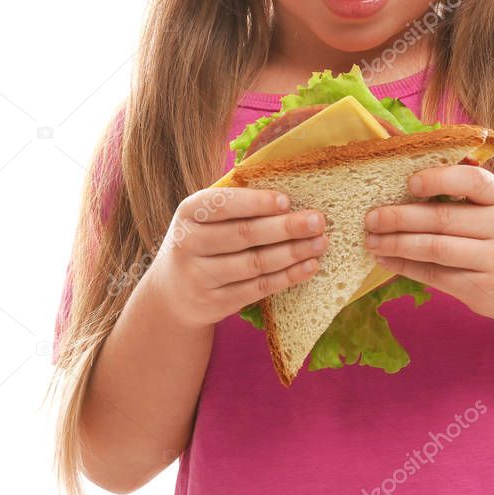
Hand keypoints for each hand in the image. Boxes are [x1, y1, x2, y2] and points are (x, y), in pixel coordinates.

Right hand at [146, 186, 328, 328]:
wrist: (172, 293)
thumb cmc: (203, 241)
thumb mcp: (206, 218)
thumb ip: (237, 204)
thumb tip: (289, 191)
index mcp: (189, 212)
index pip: (223, 204)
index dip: (256, 202)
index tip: (286, 200)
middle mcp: (188, 244)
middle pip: (244, 234)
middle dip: (286, 227)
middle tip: (318, 221)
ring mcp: (200, 277)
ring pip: (255, 263)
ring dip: (293, 253)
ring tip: (320, 243)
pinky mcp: (215, 303)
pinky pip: (258, 288)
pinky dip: (288, 277)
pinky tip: (309, 266)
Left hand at [363, 165, 493, 321]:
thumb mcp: (490, 209)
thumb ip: (458, 191)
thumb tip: (402, 174)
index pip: (474, 181)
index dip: (440, 179)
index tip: (409, 182)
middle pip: (444, 218)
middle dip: (401, 217)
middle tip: (370, 217)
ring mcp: (492, 260)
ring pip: (436, 248)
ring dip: (397, 243)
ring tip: (371, 240)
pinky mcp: (478, 289)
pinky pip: (435, 275)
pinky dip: (405, 266)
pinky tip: (384, 259)